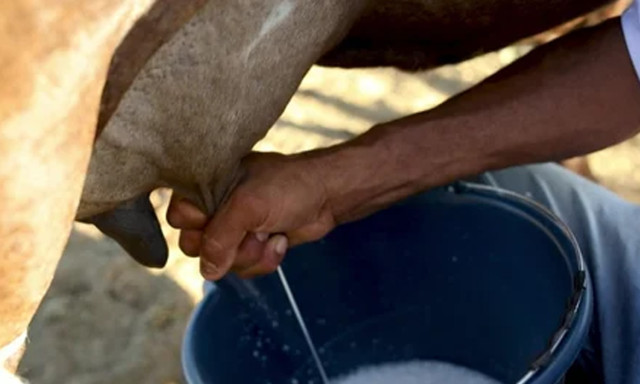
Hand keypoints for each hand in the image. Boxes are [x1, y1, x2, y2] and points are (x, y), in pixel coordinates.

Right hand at [166, 152, 336, 279]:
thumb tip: (208, 270)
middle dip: (227, 247)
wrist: (327, 197)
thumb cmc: (288, 187)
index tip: (219, 219)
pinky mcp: (252, 244)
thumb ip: (220, 238)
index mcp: (207, 185)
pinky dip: (264, 259)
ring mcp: (234, 228)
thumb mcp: (248, 206)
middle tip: (250, 230)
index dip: (198, 226)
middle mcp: (216, 207)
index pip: (178, 217)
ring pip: (221, 262)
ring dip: (250, 254)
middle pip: (195, 246)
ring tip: (269, 233)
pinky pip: (243, 267)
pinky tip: (279, 240)